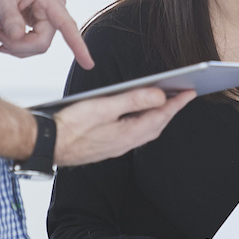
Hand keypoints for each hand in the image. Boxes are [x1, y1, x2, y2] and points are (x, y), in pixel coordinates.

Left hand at [0, 0, 92, 65]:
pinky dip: (14, 42)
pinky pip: (32, 43)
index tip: (89, 64)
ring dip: (14, 43)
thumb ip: (10, 18)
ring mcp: (48, 17)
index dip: (77, 46)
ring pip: (36, 46)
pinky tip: (2, 31)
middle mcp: (54, 9)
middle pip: (41, 43)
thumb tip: (18, 37)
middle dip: (17, 44)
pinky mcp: (41, 23)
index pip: (67, 25)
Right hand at [52, 87, 196, 166]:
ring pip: (146, 131)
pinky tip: (140, 115)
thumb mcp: (104, 107)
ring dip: (158, 116)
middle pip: (156, 125)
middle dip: (171, 109)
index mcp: (128, 133)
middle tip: (184, 94)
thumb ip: (134, 100)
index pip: (160, 116)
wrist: (47, 145)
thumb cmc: (70, 126)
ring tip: (167, 102)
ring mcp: (116, 147)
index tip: (191, 91)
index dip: (177, 103)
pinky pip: (134, 134)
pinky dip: (143, 122)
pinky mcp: (107, 146)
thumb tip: (160, 95)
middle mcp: (126, 143)